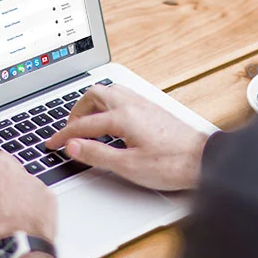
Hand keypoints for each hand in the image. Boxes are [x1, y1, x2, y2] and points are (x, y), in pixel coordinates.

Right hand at [46, 84, 208, 190]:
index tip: (53, 144)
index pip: (83, 124)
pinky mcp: (152, 108)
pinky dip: (107, 104)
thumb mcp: (128, 166)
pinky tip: (109, 120)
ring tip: (86, 123)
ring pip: (109, 92)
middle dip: (76, 111)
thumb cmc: (171, 164)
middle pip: (94, 95)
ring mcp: (144, 104)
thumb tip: (73, 146)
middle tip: (69, 131)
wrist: (204, 160)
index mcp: (123, 117)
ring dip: (92, 104)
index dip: (64, 135)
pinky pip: (122, 96)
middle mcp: (132, 104)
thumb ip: (97, 155)